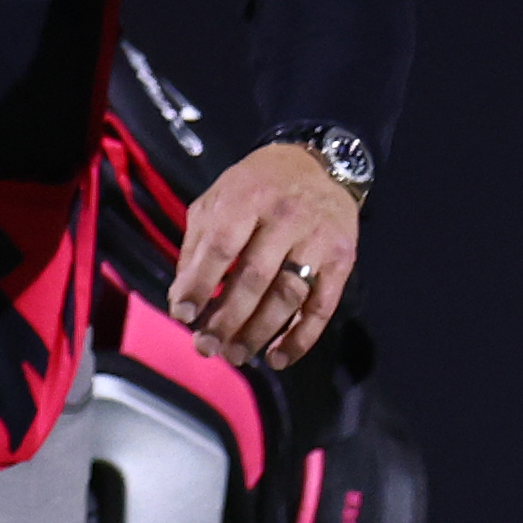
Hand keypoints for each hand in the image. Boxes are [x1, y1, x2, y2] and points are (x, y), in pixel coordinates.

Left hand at [165, 142, 360, 368]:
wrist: (318, 165)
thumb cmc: (256, 187)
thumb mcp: (217, 199)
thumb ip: (197, 244)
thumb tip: (180, 297)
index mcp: (247, 197)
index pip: (220, 247)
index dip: (199, 283)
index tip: (182, 314)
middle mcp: (286, 217)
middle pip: (254, 278)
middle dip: (227, 318)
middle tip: (206, 346)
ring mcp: (317, 240)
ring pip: (287, 296)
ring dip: (259, 332)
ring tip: (235, 355)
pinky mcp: (342, 260)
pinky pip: (322, 306)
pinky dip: (301, 337)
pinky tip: (279, 357)